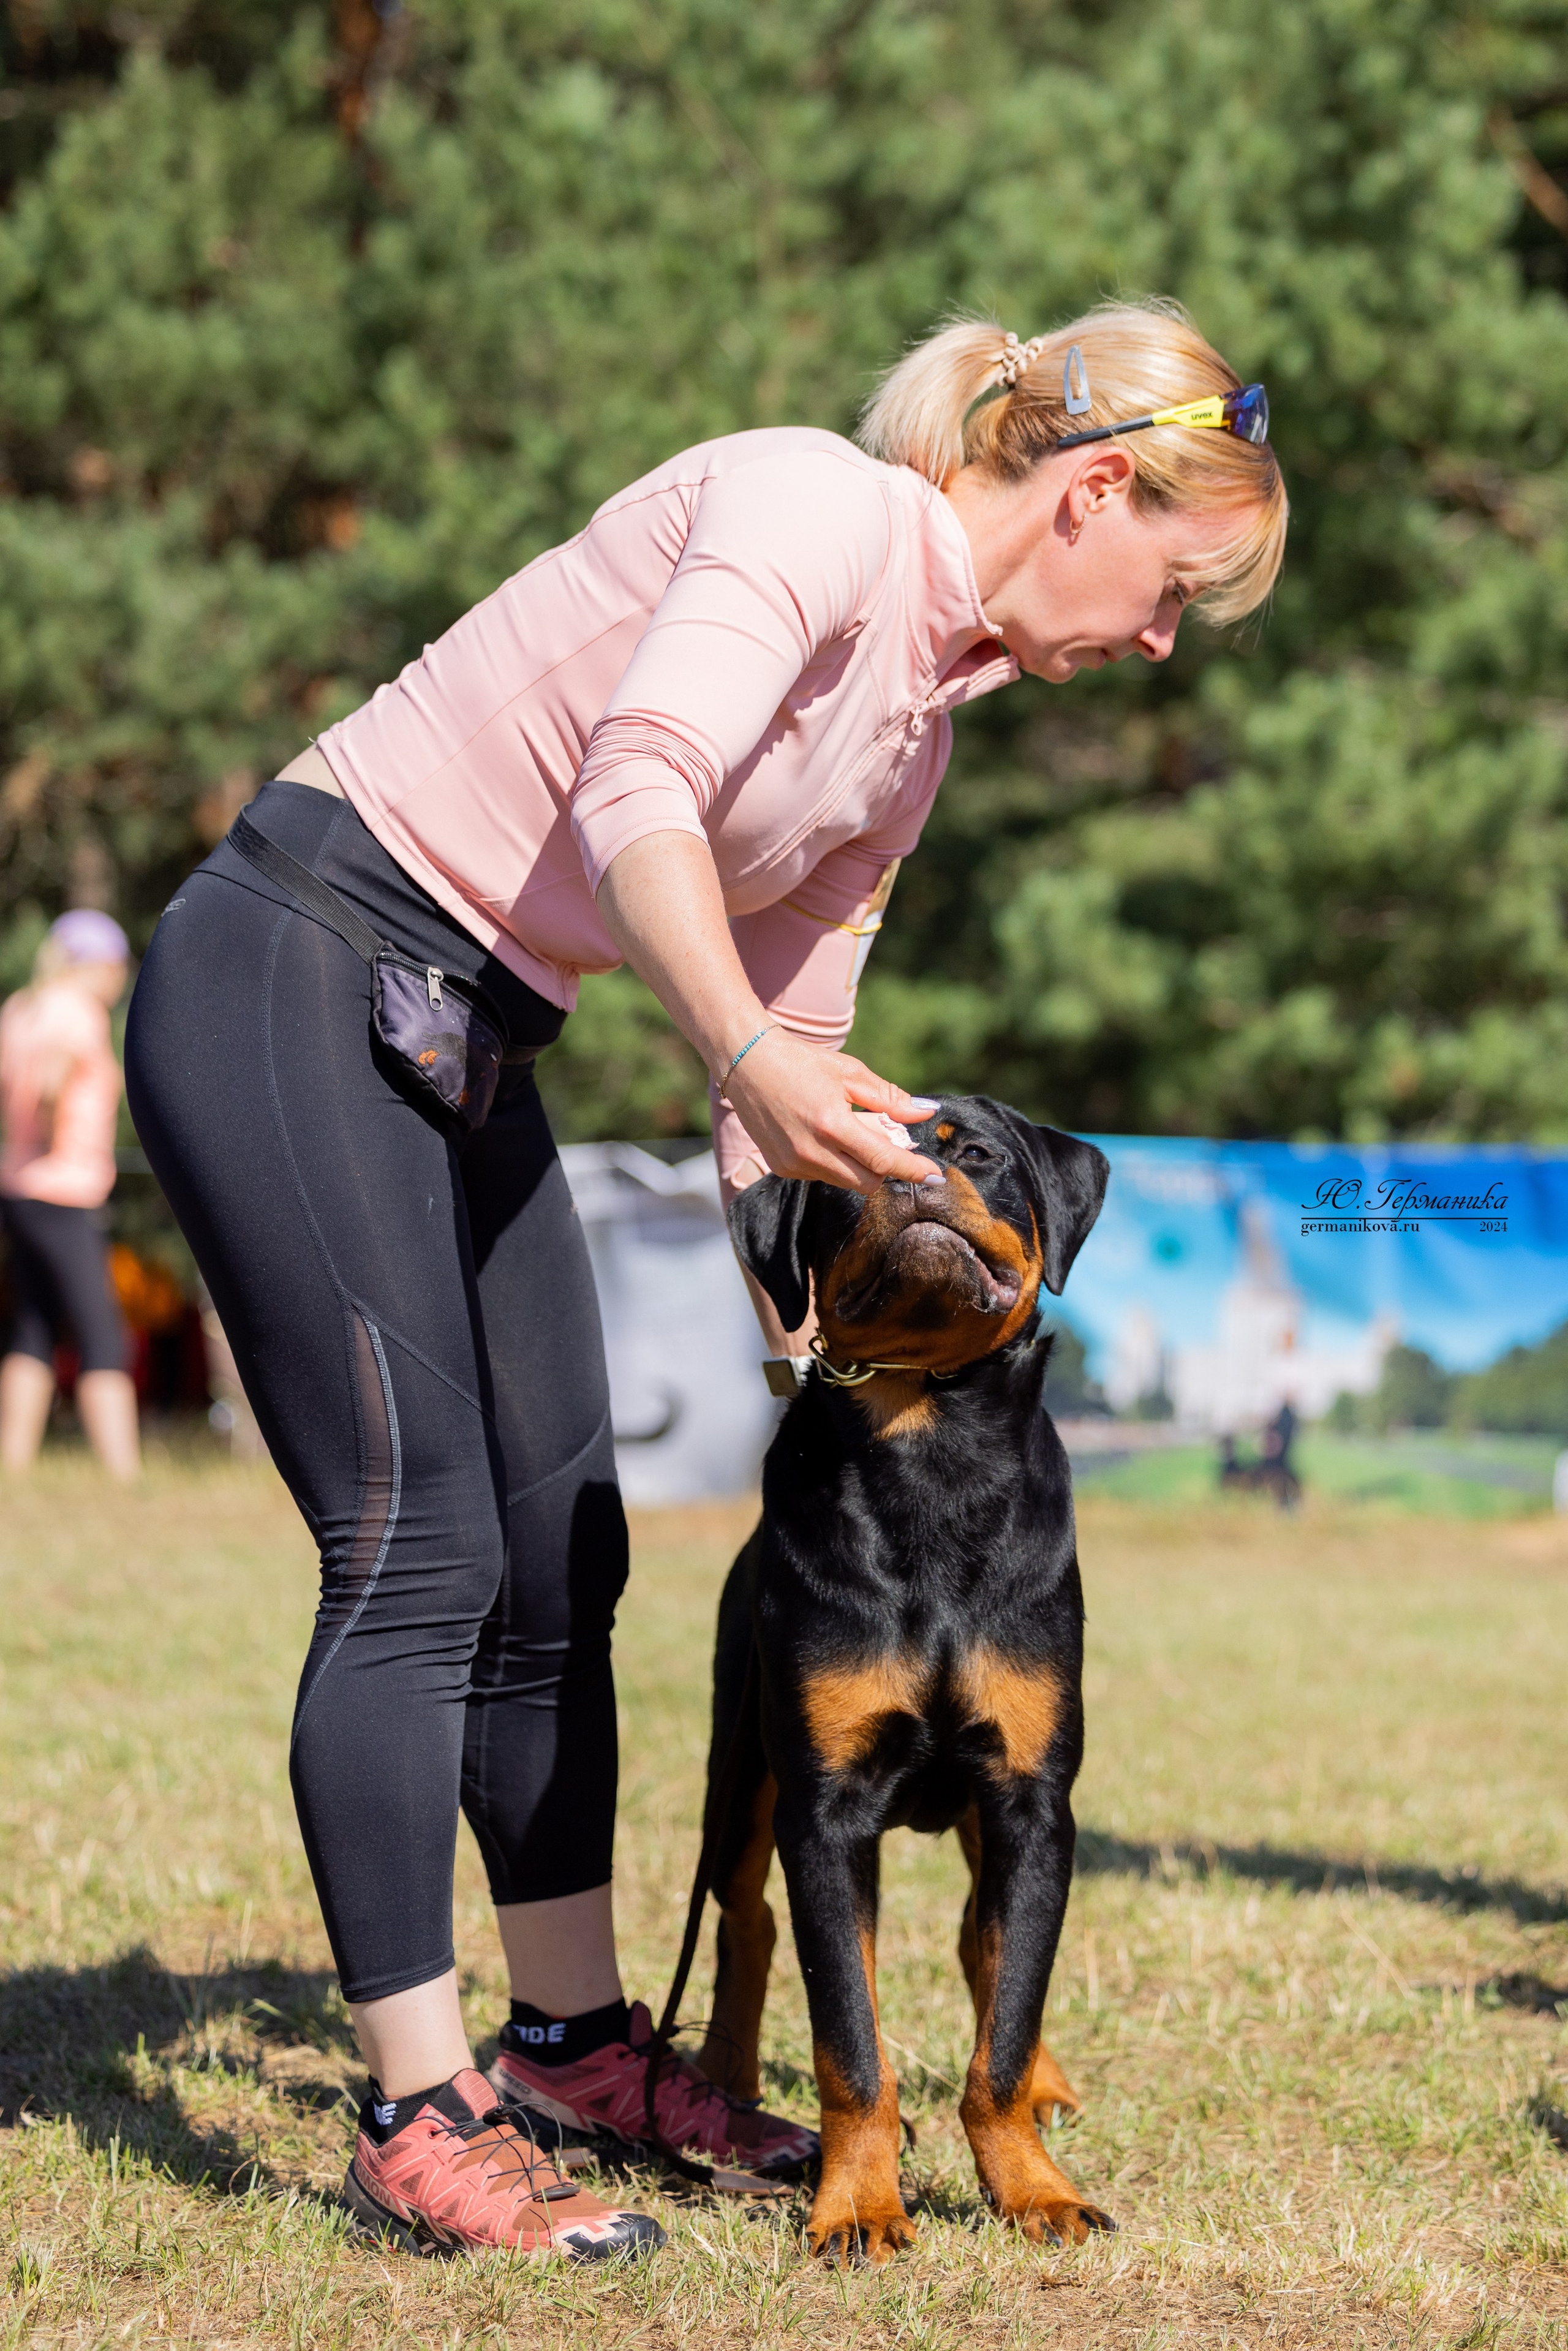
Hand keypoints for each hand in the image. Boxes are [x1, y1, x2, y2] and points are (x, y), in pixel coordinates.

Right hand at [724, 1029, 942, 1193]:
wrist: (747, 1061)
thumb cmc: (803, 1062)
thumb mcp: (851, 1073)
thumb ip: (890, 1098)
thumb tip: (927, 1113)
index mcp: (832, 1124)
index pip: (884, 1160)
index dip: (913, 1170)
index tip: (937, 1177)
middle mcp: (811, 1151)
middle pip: (867, 1182)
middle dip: (883, 1168)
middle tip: (882, 1137)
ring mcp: (793, 1163)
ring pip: (844, 1181)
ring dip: (856, 1164)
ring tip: (846, 1127)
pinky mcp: (780, 1167)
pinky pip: (820, 1175)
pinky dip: (832, 1161)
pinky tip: (819, 1133)